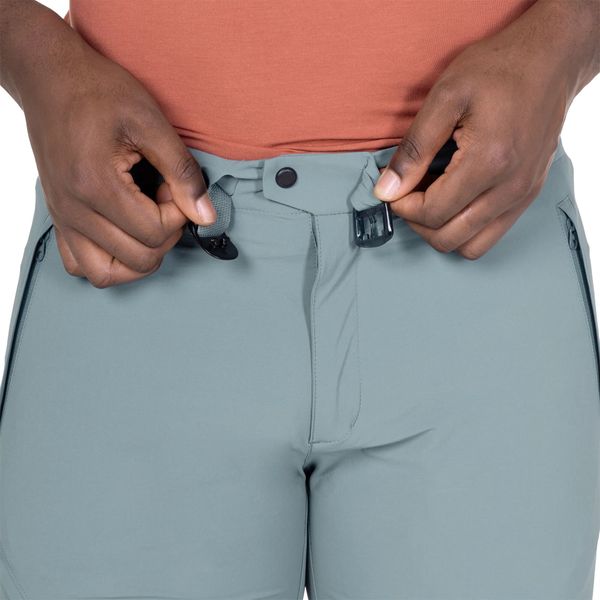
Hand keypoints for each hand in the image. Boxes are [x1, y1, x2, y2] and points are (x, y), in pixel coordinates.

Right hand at [2, 2, 215, 286]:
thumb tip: (207, 216)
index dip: (178, 212)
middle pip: (139, 258)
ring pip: (107, 275)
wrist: (51, 79)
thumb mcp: (151, 122)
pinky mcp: (59, 219)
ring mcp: (63, 218)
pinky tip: (122, 235)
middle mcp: (74, 210)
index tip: (174, 184)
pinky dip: (107, 262)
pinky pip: (80, 265)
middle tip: (162, 198)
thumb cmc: (98, 92)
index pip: (155, 233)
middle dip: (165, 233)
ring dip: (139, 258)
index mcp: (96, 185)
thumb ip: (183, 172)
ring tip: (147, 223)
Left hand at [373, 0, 597, 258]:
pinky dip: (464, 228)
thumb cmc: (498, 69)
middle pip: (448, 238)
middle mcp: (511, 188)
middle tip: (407, 194)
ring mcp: (523, 195)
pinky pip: (490, 236)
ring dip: (440, 230)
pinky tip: (453, 200)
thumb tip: (386, 190)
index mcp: (489, 162)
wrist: (551, 59)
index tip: (392, 187)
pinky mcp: (528, 195)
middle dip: (417, 222)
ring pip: (470, 246)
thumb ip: (413, 148)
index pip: (433, 213)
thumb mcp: (445, 97)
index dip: (402, 206)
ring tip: (430, 199)